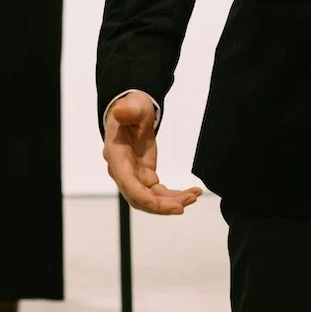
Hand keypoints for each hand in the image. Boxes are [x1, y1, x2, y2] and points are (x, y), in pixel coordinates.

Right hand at [102, 91, 202, 214]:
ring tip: (194, 196)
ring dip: (172, 202)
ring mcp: (134, 175)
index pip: (127, 183)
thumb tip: (121, 112)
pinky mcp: (145, 176)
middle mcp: (122, 171)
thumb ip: (128, 110)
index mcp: (116, 156)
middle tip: (184, 205)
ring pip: (150, 199)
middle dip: (161, 206)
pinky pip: (159, 193)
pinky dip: (174, 196)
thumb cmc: (132, 108)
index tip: (159, 204)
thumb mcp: (133, 105)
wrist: (133, 112)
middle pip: (139, 198)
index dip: (142, 196)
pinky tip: (191, 193)